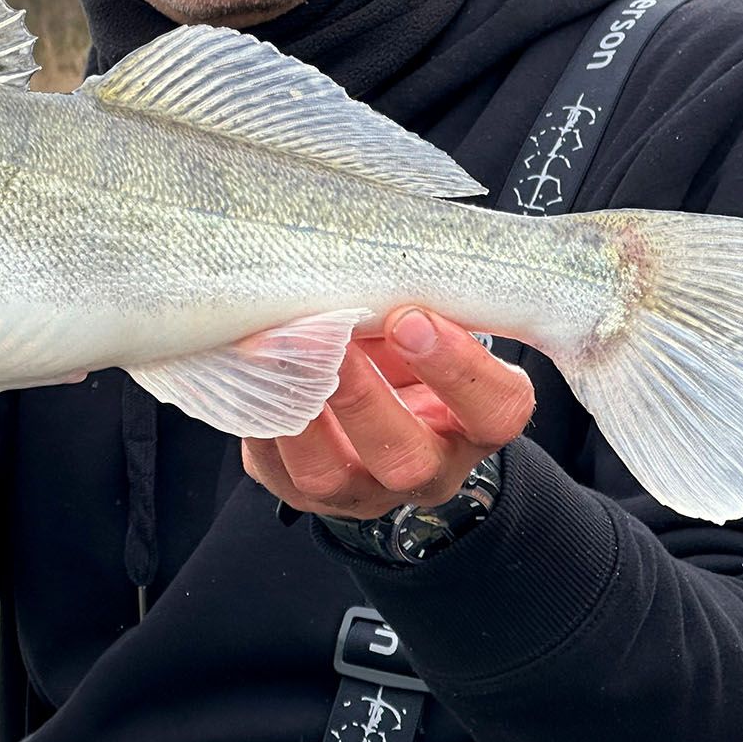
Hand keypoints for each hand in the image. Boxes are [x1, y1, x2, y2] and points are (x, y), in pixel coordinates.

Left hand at [243, 306, 533, 519]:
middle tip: (334, 339)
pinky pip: (275, 471)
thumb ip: (422, 299)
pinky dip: (259, 422)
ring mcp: (360, 489)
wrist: (372, 408)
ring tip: (275, 350)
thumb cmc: (408, 353)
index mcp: (475, 422)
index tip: (412, 318)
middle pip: (408, 458)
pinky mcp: (301, 492)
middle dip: (366, 397)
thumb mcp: (434, 325)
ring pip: (331, 475)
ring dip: (301, 410)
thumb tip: (375, 250)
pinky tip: (248, 373)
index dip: (458, 370)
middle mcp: (425, 467)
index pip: (494, 411)